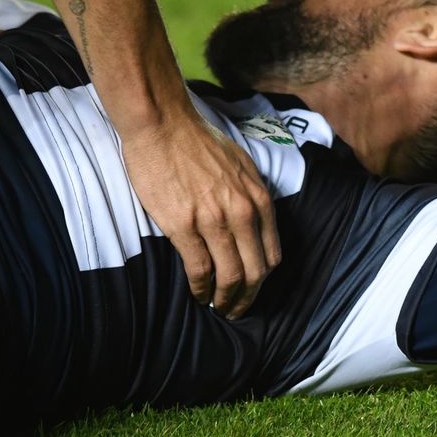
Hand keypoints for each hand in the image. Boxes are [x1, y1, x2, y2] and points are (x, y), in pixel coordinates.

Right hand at [120, 107, 280, 318]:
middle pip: (255, 272)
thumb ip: (251, 195)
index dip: (263, 280)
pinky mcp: (184, 226)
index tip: (253, 290)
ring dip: (225, 300)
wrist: (164, 125)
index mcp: (258, 198)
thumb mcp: (241, 164)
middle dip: (248, 298)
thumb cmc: (198, 141)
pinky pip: (199, 269)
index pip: (272, 254)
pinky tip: (198, 294)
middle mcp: (242, 212)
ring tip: (217, 308)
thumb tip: (255, 223)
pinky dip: (201, 289)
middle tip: (237, 311)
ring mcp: (214, 220)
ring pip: (230, 276)